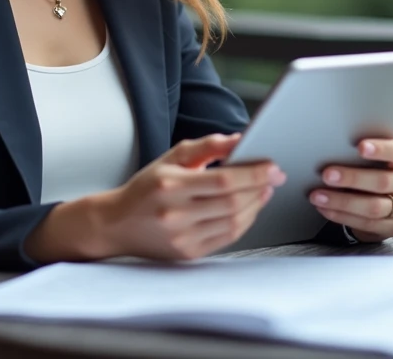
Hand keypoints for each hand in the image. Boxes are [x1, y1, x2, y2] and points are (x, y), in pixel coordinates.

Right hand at [93, 133, 285, 260]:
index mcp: (170, 185)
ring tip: (264, 190)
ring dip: (256, 205)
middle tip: (275, 176)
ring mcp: (182, 237)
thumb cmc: (146, 188)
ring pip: (233, 222)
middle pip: (232, 202)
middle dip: (260, 188)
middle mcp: (175, 214)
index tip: (272, 166)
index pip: (223, 180)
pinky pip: (226, 238)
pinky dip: (243, 222)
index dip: (253, 174)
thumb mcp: (170, 159)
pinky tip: (248, 209)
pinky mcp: (188, 253)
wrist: (117, 224)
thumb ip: (206, 146)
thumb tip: (239, 139)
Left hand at [309, 138, 392, 242]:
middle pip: (383, 182)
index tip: (360, 146)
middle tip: (326, 174)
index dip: (381, 149)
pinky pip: (367, 224)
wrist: (384, 193)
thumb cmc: (374, 165)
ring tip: (318, 196)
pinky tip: (325, 209)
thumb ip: (363, 150)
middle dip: (352, 178)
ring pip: (374, 207)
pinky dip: (342, 216)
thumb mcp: (374, 154)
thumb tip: (333, 145)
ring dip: (341, 201)